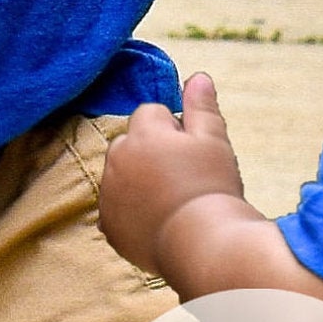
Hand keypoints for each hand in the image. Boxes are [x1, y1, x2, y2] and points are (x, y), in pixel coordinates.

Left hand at [100, 72, 251, 274]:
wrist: (202, 244)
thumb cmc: (212, 186)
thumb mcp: (214, 139)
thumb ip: (201, 106)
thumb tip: (197, 77)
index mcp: (142, 132)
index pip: (151, 114)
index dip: (174, 131)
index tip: (192, 154)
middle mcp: (117, 159)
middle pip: (130, 143)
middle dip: (150, 153)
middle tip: (183, 179)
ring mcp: (109, 194)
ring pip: (121, 176)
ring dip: (138, 182)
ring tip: (172, 203)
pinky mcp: (108, 226)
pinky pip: (116, 209)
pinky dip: (130, 213)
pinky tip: (157, 222)